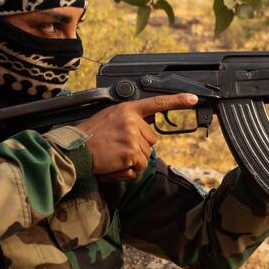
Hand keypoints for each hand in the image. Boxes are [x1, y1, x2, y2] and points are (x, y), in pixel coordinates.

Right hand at [76, 93, 197, 180]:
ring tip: (113, 156)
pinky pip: (139, 167)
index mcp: (127, 108)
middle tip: (117, 147)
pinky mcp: (131, 153)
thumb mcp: (110, 118)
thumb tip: (145, 130)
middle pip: (152, 140)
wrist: (75, 149)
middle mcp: (132, 120)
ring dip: (132, 160)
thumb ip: (129, 120)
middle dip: (138, 147)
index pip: (156, 103)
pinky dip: (128, 171)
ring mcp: (133, 137)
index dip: (177, 101)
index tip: (193, 98)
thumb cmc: (89, 136)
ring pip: (146, 155)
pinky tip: (114, 164)